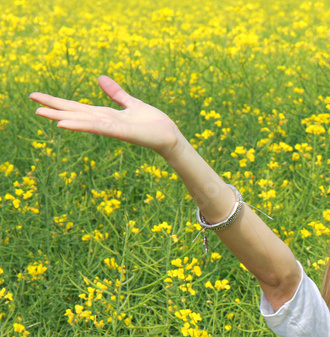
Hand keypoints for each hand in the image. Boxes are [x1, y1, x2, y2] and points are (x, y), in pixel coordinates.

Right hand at [30, 76, 182, 156]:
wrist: (170, 136)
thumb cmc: (153, 124)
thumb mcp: (131, 103)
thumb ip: (116, 93)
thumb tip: (100, 78)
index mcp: (106, 115)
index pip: (78, 107)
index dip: (58, 102)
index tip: (38, 96)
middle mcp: (105, 122)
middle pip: (75, 113)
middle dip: (54, 107)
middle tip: (32, 101)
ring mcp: (111, 128)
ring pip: (82, 120)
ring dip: (61, 116)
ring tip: (40, 111)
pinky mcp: (121, 132)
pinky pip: (99, 127)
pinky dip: (82, 125)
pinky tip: (65, 123)